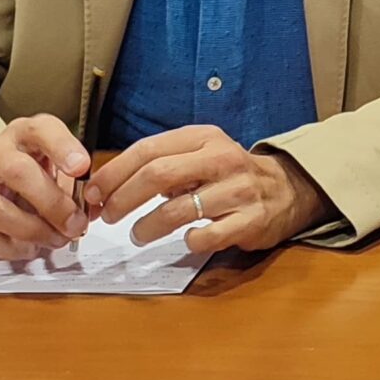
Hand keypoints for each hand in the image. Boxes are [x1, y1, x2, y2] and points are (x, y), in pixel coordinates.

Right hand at [0, 114, 90, 260]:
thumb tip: (91, 210)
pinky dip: (11, 248)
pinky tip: (30, 247)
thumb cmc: (26, 172)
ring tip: (55, 240)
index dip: (62, 148)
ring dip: (32, 231)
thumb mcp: (51, 165)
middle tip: (75, 225)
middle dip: (52, 204)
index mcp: (23, 133)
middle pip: (18, 173)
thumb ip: (73, 184)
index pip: (41, 130)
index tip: (81, 167)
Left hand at [83, 124, 329, 252]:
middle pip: (158, 175)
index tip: (93, 193)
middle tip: (106, 216)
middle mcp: (221, 158)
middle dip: (123, 198)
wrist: (287, 189)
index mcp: (203, 137)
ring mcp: (238, 189)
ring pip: (179, 209)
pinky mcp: (250, 220)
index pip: (148, 150)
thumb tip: (108, 186)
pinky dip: (189, 241)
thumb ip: (161, 164)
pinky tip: (185, 241)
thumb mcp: (199, 155)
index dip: (114, 173)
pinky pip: (208, 235)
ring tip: (137, 236)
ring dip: (148, 227)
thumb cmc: (228, 175)